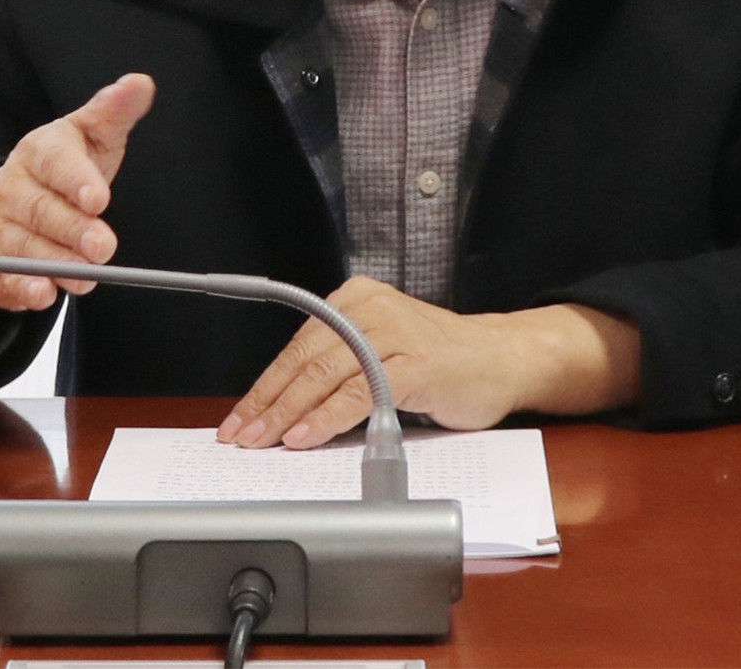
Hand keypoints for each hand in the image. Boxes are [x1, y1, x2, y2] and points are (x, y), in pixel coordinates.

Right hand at [0, 74, 154, 336]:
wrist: (3, 200)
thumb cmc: (61, 166)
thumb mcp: (88, 135)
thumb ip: (113, 112)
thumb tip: (141, 82)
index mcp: (38, 151)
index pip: (55, 163)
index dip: (76, 181)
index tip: (100, 198)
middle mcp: (11, 189)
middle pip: (40, 211)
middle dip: (71, 230)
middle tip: (103, 247)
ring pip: (20, 248)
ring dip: (53, 264)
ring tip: (85, 277)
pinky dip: (20, 289)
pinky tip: (43, 295)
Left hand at [216, 277, 641, 449]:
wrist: (501, 359)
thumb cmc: (438, 364)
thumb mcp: (379, 356)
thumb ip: (338, 373)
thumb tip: (282, 414)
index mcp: (354, 299)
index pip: (297, 346)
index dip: (264, 386)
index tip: (238, 420)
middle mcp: (370, 307)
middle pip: (306, 358)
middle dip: (269, 403)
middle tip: (242, 436)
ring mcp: (395, 331)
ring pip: (328, 373)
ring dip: (291, 412)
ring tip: (266, 440)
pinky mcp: (416, 361)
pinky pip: (362, 390)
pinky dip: (330, 416)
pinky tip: (308, 436)